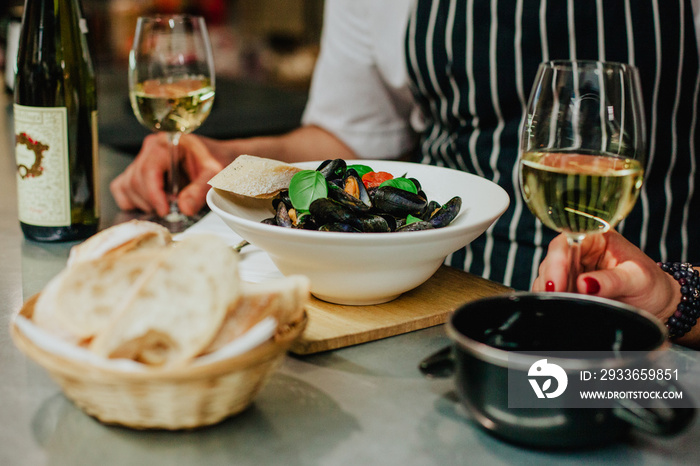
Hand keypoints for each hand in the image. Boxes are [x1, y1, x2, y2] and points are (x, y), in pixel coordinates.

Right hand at [110, 133, 223, 216]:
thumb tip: (184, 209)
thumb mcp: (214, 174)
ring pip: (126, 186)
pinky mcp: (138, 171)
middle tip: (172, 209)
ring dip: (143, 203)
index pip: (148, 170)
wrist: (219, 157)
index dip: (153, 194)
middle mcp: (150, 149)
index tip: (165, 211)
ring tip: (166, 205)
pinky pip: (122, 188)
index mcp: (167, 144)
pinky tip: (153, 205)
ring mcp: (142, 160)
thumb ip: (200, 190)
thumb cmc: (216, 160)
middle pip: (135, 181)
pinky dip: (132, 201)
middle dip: (152, 201)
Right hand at [532, 230, 679, 321]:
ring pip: (548, 276)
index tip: (557, 283)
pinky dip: (551, 300)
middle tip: (555, 297)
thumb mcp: (638, 279)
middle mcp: (580, 251)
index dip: (557, 260)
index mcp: (596, 238)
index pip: (567, 241)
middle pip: (552, 259)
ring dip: (550, 291)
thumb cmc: (651, 284)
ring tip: (559, 305)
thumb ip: (612, 280)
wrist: (657, 304)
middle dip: (551, 279)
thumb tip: (584, 284)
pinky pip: (552, 292)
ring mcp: (572, 270)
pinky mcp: (569, 288)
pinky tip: (557, 308)